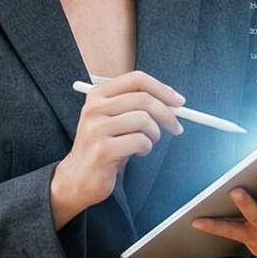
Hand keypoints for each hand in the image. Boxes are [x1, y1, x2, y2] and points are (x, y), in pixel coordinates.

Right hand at [49, 71, 185, 228]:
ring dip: (154, 134)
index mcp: (97, 95)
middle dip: (167, 114)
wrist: (78, 177)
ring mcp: (96, 129)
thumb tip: (174, 101)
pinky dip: (146, 148)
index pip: (136, 79)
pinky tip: (136, 153)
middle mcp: (94, 108)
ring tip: (146, 143)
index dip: (162, 89)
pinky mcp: (103, 150)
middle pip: (144, 99)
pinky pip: (140, 141)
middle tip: (176, 128)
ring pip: (144, 120)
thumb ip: (136, 105)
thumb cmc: (103, 146)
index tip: (179, 102)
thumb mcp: (114, 119)